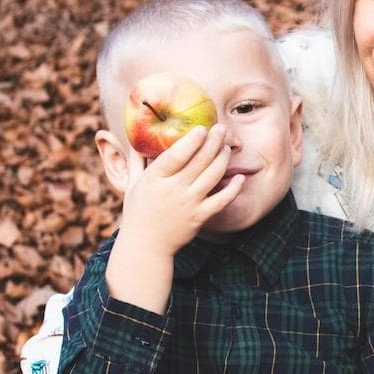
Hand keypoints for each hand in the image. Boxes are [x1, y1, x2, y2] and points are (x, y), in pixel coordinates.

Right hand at [120, 124, 244, 255]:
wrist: (146, 245)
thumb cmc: (137, 211)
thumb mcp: (132, 183)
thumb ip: (135, 159)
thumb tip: (135, 137)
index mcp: (155, 179)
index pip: (176, 155)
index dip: (191, 141)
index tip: (202, 128)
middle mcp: (174, 189)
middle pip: (199, 161)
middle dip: (213, 142)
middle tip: (221, 128)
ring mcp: (189, 203)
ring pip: (213, 176)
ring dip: (222, 159)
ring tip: (226, 147)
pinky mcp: (200, 216)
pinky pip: (222, 200)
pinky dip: (234, 188)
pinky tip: (240, 177)